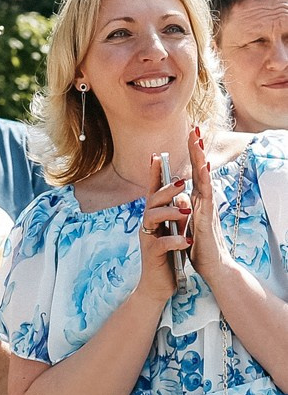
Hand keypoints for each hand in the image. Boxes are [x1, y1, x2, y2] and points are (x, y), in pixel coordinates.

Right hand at [136, 154, 192, 301]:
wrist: (158, 285)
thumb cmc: (167, 257)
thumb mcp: (172, 231)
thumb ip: (175, 215)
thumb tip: (184, 196)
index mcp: (153, 218)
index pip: (152, 192)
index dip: (153, 174)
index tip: (157, 156)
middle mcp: (148, 226)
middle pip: (152, 201)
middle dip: (166, 189)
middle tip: (182, 181)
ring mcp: (148, 240)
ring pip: (153, 218)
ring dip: (170, 212)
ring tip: (186, 212)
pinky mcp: (153, 255)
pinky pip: (162, 244)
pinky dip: (175, 240)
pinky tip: (186, 241)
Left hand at [185, 126, 232, 282]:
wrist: (212, 267)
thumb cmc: (200, 246)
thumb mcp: (188, 222)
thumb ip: (185, 207)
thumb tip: (180, 194)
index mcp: (198, 200)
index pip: (194, 173)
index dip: (192, 154)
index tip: (191, 135)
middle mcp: (204, 200)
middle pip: (200, 169)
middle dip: (197, 148)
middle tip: (195, 127)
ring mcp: (207, 207)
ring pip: (203, 178)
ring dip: (200, 158)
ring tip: (198, 140)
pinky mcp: (207, 217)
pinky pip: (205, 196)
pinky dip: (204, 181)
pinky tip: (203, 168)